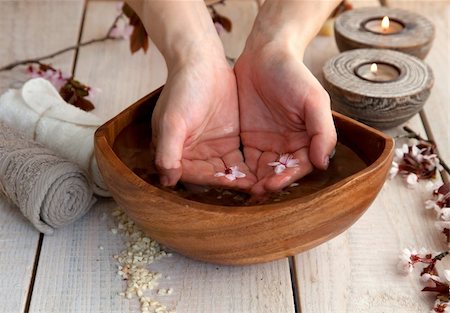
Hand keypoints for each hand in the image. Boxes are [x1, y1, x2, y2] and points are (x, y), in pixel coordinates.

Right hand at [152, 55, 255, 188]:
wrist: (202, 62)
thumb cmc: (182, 90)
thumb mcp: (172, 122)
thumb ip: (168, 151)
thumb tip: (167, 181)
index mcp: (176, 153)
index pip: (194, 175)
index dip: (212, 180)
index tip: (230, 182)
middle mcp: (193, 156)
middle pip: (213, 177)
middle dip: (231, 183)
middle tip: (253, 189)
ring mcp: (213, 149)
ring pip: (228, 171)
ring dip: (243, 178)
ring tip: (262, 183)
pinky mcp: (229, 141)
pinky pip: (240, 160)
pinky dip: (250, 167)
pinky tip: (265, 170)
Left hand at [235, 43, 336, 194]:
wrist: (265, 54)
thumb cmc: (294, 75)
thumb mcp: (314, 100)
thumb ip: (322, 131)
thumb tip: (323, 163)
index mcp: (307, 139)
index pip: (299, 166)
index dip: (287, 178)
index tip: (273, 185)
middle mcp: (287, 146)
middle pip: (279, 172)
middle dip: (268, 184)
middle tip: (254, 192)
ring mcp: (267, 143)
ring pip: (261, 170)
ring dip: (253, 181)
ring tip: (241, 188)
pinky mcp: (247, 138)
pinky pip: (244, 159)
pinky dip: (240, 169)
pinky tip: (230, 175)